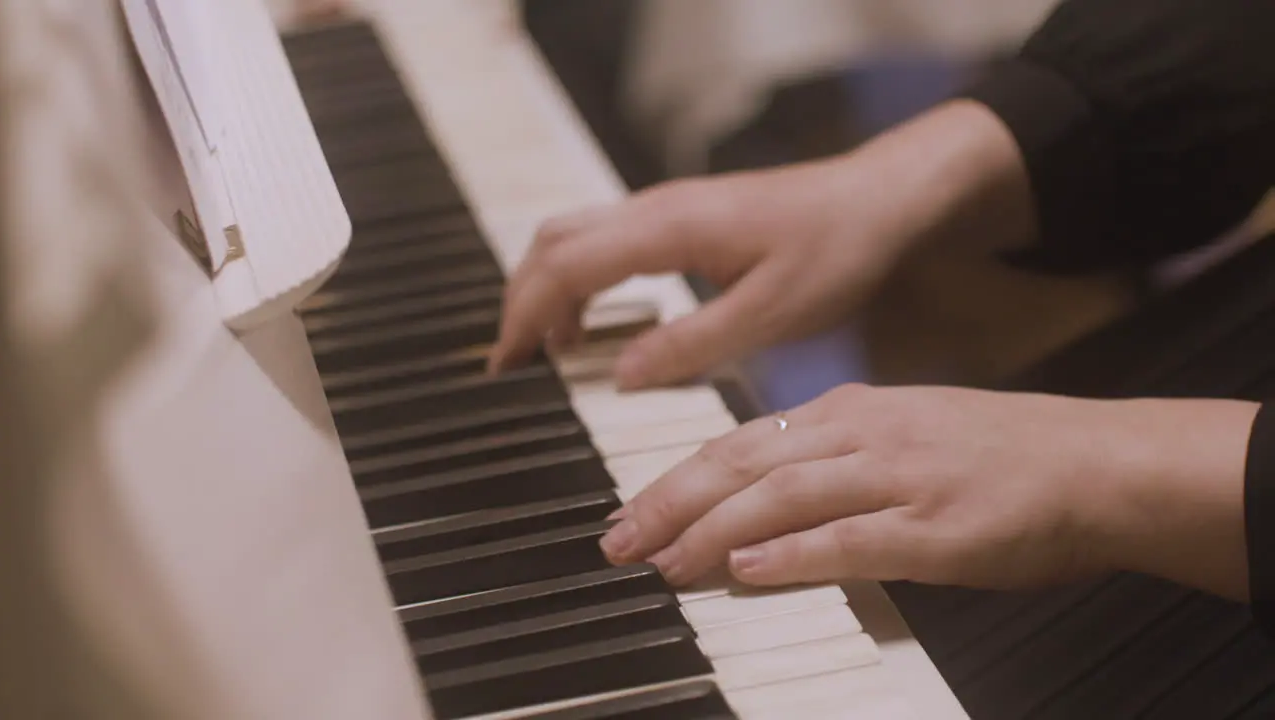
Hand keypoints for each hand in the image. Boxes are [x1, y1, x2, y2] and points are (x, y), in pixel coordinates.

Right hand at [489, 101, 1034, 388]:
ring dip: (548, 290)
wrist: (878, 200)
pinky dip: (579, 281)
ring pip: (574, 237)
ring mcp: (666, 209)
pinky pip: (605, 242)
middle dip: (521, 301)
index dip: (526, 315)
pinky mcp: (681, 219)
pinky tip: (594, 325)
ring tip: (547, 353)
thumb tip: (622, 375)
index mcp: (669, 229)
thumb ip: (692, 345)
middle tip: (512, 364)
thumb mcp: (770, 314)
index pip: (566, 265)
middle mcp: (656, 209)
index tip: (507, 365)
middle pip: (553, 243)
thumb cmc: (836, 250)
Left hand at [599, 384, 1256, 600]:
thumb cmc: (997, 455)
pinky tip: (749, 571)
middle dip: (672, 502)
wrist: (1095, 462)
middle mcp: (865, 435)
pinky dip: (796, 554)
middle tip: (617, 541)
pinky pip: (855, 538)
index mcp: (850, 413)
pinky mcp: (939, 525)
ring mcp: (901, 476)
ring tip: (665, 561)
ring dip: (715, 530)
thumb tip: (757, 503)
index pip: (741, 445)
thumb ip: (828, 463)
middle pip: (746, 464)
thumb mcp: (899, 437)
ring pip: (787, 496)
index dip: (676, 480)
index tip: (629, 512)